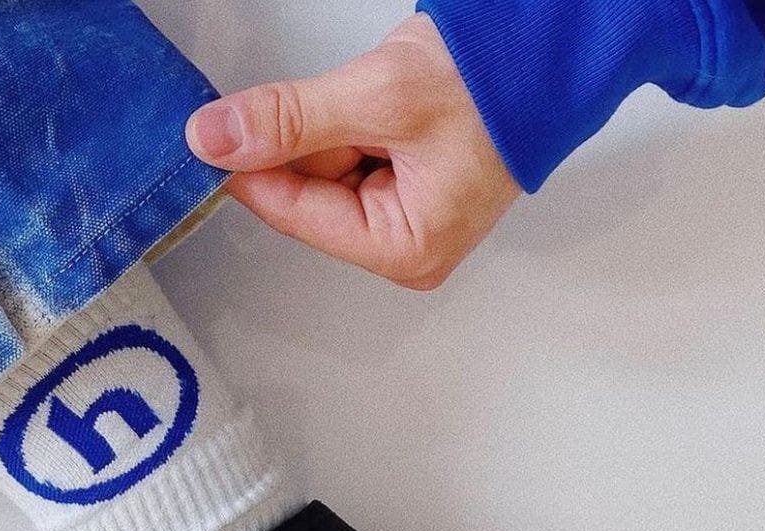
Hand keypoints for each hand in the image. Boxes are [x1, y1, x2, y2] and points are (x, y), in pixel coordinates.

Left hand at [185, 16, 518, 290]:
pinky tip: (378, 98)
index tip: (209, 134)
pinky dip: (347, 119)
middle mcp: (404, 245)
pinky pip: (348, 153)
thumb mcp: (380, 96)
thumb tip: (215, 137)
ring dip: (330, 123)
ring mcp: (406, 214)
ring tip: (378, 95)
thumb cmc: (499, 84)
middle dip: (303, 139)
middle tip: (327, 95)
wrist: (554, 46)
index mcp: (405, 250)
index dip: (249, 169)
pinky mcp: (406, 181)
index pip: (296, 214)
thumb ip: (290, 119)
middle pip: (308, 195)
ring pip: (324, 169)